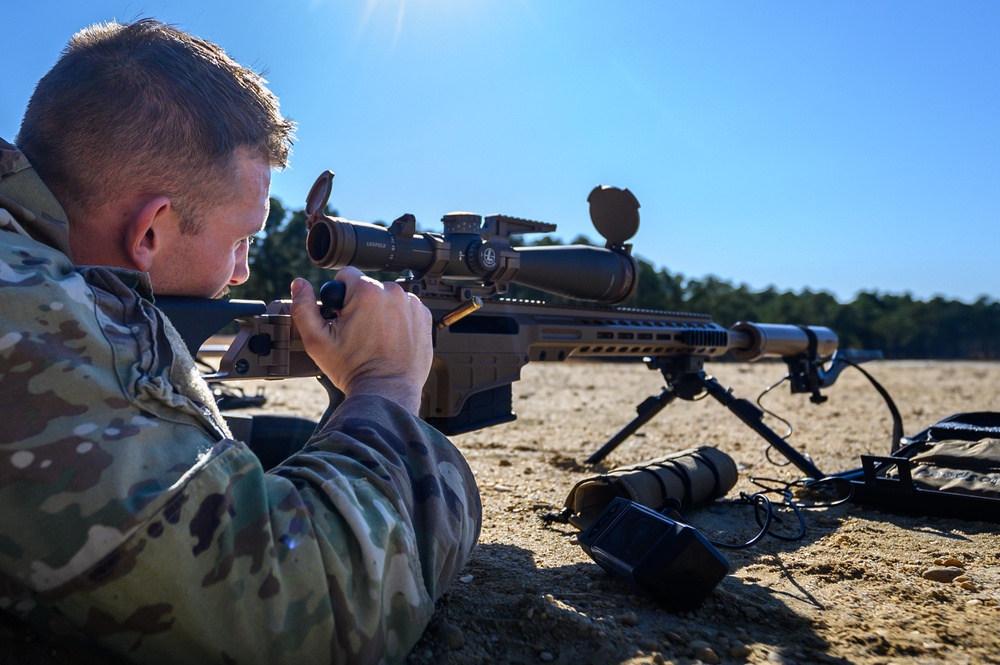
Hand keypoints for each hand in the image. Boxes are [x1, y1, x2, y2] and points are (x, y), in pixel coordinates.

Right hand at [289, 268, 432, 414]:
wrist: (386, 391)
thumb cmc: (353, 368)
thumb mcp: (317, 340)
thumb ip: (304, 307)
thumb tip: (299, 284)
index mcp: (367, 292)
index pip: (346, 275)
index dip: (339, 296)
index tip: (342, 316)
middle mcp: (393, 292)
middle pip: (368, 287)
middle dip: (360, 304)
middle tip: (358, 331)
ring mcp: (412, 305)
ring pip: (388, 298)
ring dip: (380, 311)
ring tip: (375, 337)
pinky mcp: (424, 317)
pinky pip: (406, 309)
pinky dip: (398, 320)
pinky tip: (391, 340)